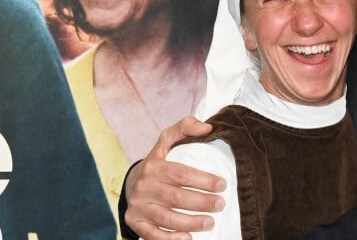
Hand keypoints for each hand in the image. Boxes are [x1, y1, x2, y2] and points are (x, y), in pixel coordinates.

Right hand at [124, 116, 226, 239]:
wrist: (133, 181)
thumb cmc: (159, 159)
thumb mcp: (169, 139)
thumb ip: (187, 127)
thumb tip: (208, 127)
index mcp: (153, 165)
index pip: (181, 174)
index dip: (204, 180)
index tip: (222, 184)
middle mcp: (143, 186)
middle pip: (176, 197)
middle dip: (202, 202)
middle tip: (221, 204)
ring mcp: (138, 206)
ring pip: (167, 218)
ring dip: (191, 222)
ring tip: (211, 222)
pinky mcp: (134, 222)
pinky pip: (153, 235)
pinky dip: (171, 239)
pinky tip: (189, 237)